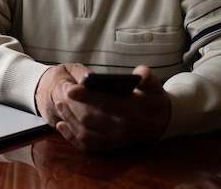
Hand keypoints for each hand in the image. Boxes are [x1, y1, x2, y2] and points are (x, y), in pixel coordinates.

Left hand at [38, 64, 170, 151]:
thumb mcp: (154, 86)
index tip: (71, 88)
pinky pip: (87, 145)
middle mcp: (122, 127)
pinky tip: (61, 124)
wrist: (161, 123)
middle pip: (90, 118)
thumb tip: (140, 73)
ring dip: (69, 119)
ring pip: (85, 133)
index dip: (87, 96)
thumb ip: (147, 78)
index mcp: (132, 109)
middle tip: (60, 93)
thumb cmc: (153, 98)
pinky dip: (71, 137)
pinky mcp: (110, 146)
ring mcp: (115, 139)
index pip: (106, 102)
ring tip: (59, 104)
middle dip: (72, 106)